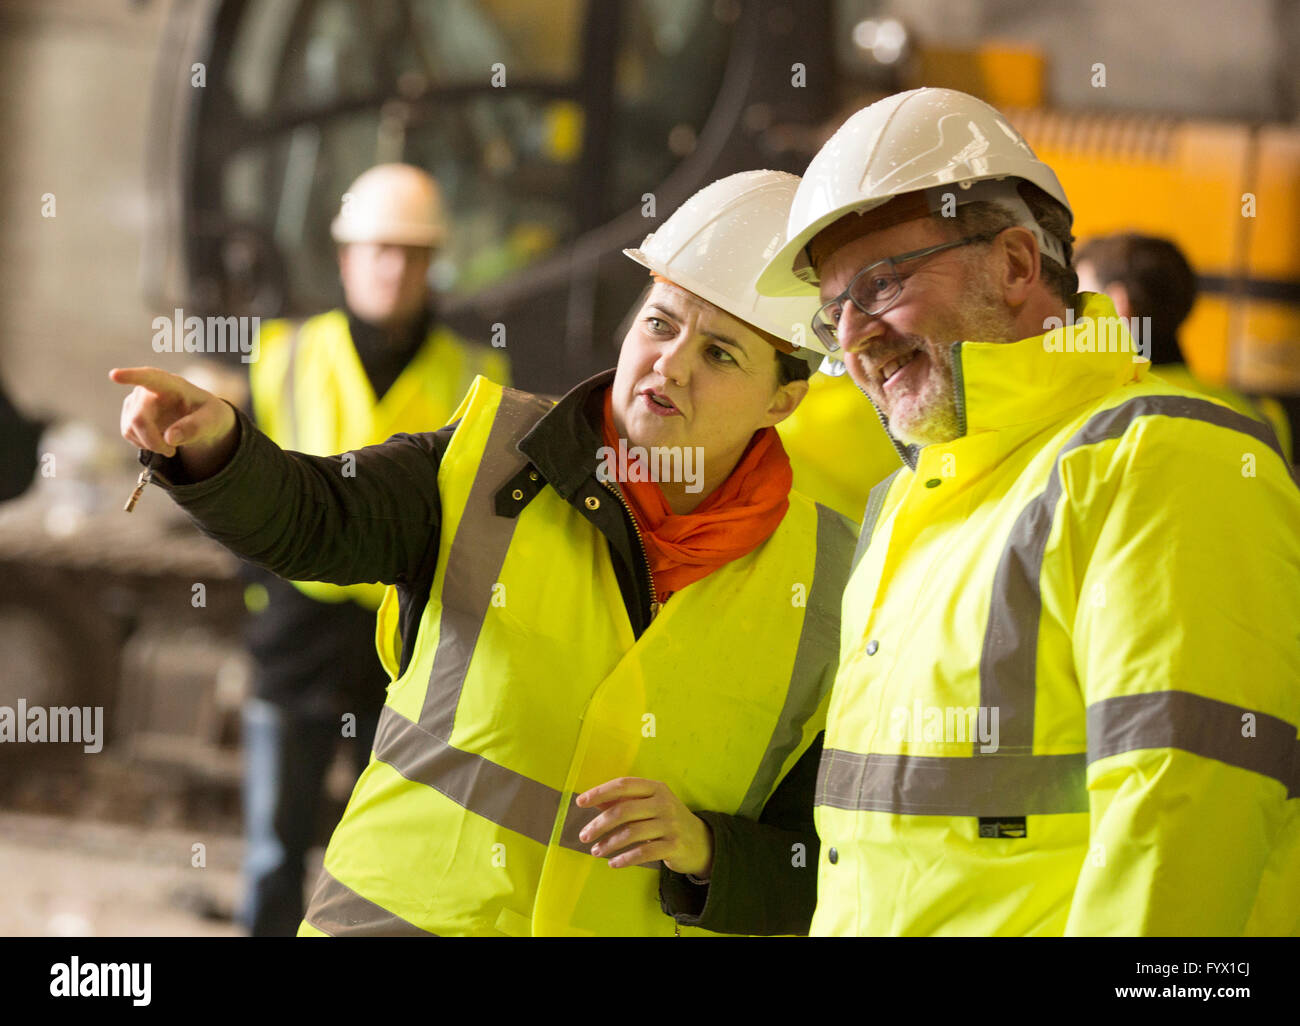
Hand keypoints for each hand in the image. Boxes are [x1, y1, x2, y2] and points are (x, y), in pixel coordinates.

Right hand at [110, 366, 237, 479]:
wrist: (201, 420)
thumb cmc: (208, 415)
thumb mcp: (212, 420)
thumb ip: (195, 427)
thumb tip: (169, 438)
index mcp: (171, 384)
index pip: (149, 378)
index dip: (132, 377)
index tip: (115, 375)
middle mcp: (148, 389)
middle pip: (138, 418)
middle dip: (153, 441)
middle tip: (172, 452)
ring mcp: (135, 401)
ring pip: (131, 428)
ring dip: (151, 443)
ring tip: (171, 444)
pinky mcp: (129, 414)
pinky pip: (128, 434)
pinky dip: (144, 443)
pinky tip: (159, 439)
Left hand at [575, 777, 713, 877]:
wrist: (700, 841)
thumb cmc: (666, 819)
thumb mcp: (649, 805)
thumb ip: (623, 801)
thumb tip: (593, 800)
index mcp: (655, 788)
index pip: (624, 785)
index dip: (600, 792)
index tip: (580, 802)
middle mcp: (664, 802)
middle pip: (624, 810)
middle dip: (599, 824)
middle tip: (584, 836)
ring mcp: (670, 824)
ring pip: (631, 833)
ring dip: (609, 844)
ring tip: (596, 851)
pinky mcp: (674, 846)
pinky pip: (643, 853)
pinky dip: (625, 859)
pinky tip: (613, 863)